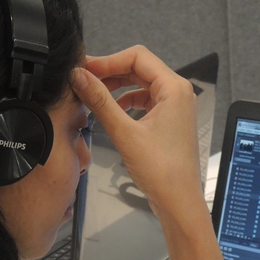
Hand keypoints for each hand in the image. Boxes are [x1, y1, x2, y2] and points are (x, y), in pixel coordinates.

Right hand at [72, 46, 202, 220]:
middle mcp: (179, 94)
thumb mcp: (124, 133)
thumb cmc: (163, 173)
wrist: (178, 202)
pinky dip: (128, 102)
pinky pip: (147, 101)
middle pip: (140, 68)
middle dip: (111, 72)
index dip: (108, 60)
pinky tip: (113, 110)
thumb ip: (100, 101)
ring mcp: (176, 108)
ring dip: (118, 87)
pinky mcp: (171, 121)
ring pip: (142, 85)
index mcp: (174, 89)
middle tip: (85, 79)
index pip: (137, 57)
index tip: (86, 68)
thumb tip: (81, 77)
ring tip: (94, 94)